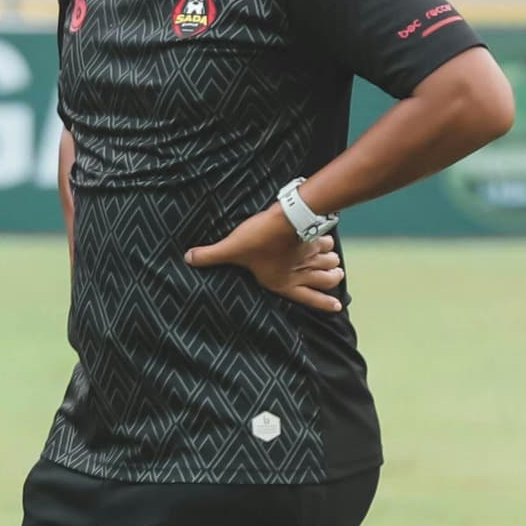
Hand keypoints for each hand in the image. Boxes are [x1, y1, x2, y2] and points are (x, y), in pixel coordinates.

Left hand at [187, 207, 340, 312]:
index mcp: (283, 282)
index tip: (337, 307)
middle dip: (331, 281)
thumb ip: (210, 256)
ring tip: (336, 266)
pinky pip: (327, 245)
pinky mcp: (316, 239)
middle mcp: (301, 272)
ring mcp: (311, 256)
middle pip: (326, 281)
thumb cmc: (259, 239)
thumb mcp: (231, 248)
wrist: (286, 218)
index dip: (323, 304)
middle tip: (336, 278)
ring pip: (330, 264)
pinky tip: (328, 243)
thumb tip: (188, 259)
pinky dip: (329, 245)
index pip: (308, 298)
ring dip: (333, 265)